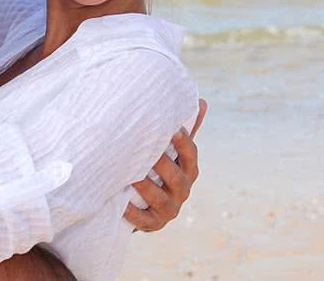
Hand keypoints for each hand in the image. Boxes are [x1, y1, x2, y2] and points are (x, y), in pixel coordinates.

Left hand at [124, 98, 206, 231]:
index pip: (191, 155)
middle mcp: (182, 189)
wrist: (142, 201)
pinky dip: (134, 213)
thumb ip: (184, 128)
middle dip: (162, 164)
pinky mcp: (154, 224)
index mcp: (188, 170)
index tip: (172, 128)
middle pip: (176, 177)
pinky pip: (144, 220)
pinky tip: (122, 204)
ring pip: (159, 198)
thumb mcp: (171, 149)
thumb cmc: (158, 166)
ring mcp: (169, 209)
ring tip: (130, 175)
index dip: (183, 142)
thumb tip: (201, 100)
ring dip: (145, 186)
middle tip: (146, 150)